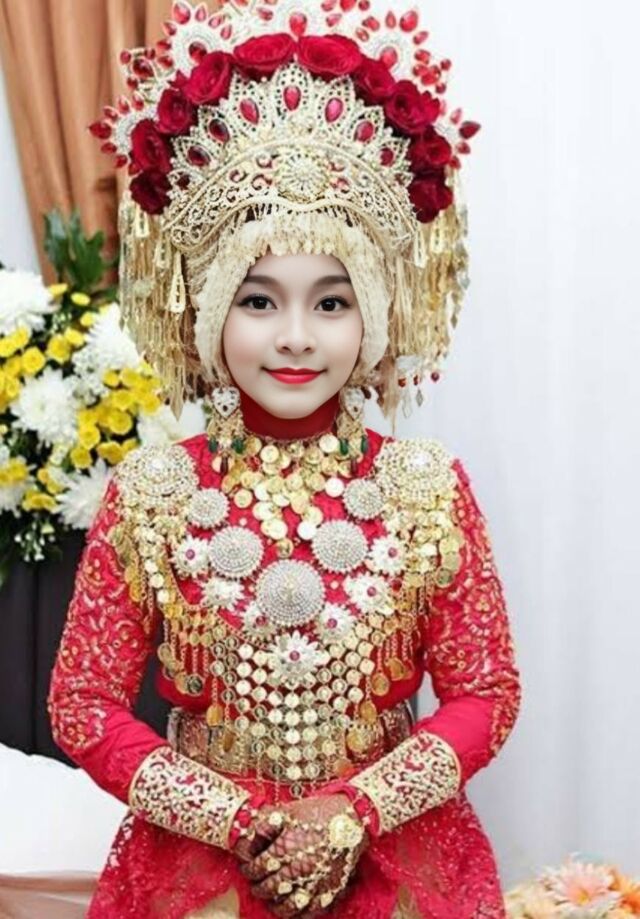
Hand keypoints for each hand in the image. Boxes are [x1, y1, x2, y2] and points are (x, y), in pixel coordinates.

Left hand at [239, 794, 368, 917]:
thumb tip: (248, 838)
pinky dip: (298, 914)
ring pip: (288, 904)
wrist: (352, 816)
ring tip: (270, 901)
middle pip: (271, 887)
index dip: (249, 869)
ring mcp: (316, 881)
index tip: (247, 868)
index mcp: (286, 847)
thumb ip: (266, 825)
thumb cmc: (318, 811)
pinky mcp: (331, 889)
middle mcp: (299, 868)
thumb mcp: (289, 811)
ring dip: (275, 905)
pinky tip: (291, 910)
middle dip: (259, 887)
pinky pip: (311, 911)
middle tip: (255, 884)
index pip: (259, 867)